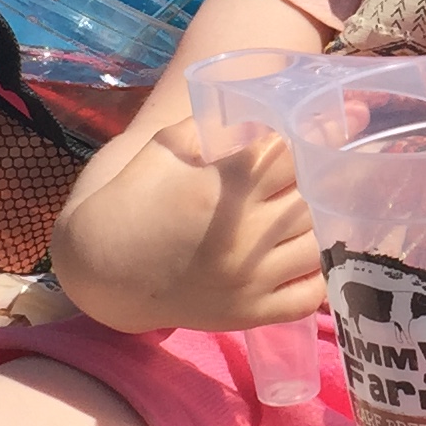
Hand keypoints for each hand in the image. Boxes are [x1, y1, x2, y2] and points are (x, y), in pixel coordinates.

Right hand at [51, 119, 325, 336]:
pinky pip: (309, 296)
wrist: (104, 270)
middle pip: (312, 197)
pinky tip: (308, 255)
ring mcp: (250, 279)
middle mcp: (243, 235)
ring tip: (314, 211)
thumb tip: (269, 113)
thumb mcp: (167, 148)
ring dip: (322, 224)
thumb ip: (218, 126)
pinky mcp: (250, 313)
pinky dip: (318, 275)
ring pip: (319, 244)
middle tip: (319, 173)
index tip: (322, 133)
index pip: (291, 155)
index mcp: (223, 188)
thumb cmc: (135, 199)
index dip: (309, 140)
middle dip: (317, 181)